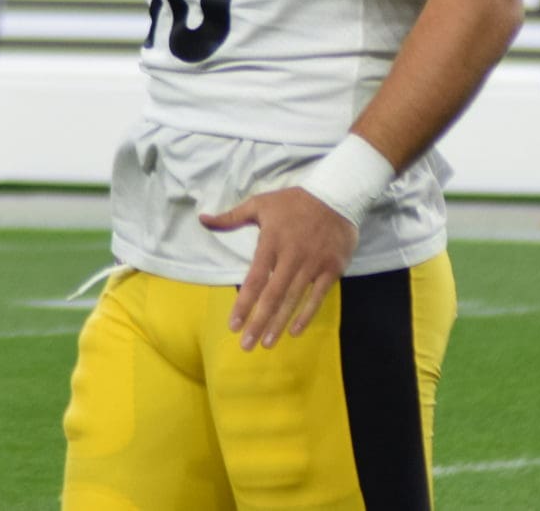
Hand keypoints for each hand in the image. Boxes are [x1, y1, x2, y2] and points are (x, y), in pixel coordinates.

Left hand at [200, 187, 358, 350]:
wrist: (337, 194)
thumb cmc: (294, 202)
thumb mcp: (260, 203)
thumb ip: (231, 217)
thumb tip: (202, 219)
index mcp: (272, 241)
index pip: (255, 279)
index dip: (244, 304)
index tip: (233, 325)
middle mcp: (292, 256)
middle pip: (273, 295)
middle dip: (259, 322)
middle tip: (246, 345)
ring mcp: (313, 263)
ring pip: (294, 299)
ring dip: (279, 323)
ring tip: (267, 343)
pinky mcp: (332, 268)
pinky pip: (318, 296)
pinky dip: (306, 315)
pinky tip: (294, 331)